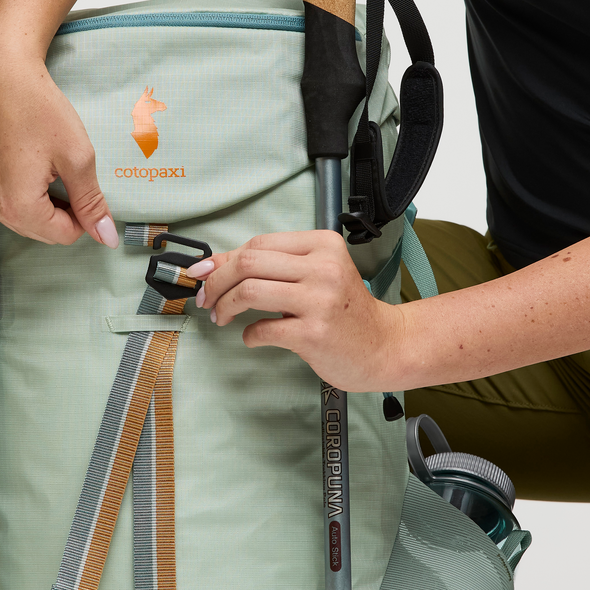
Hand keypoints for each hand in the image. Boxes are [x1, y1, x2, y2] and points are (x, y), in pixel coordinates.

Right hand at [0, 40, 117, 247]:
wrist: (0, 74)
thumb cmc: (38, 109)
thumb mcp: (77, 157)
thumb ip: (91, 202)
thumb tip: (107, 238)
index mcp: (18, 206)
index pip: (63, 236)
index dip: (84, 217)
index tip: (86, 187)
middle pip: (43, 232)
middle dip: (64, 213)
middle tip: (70, 175)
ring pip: (25, 220)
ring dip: (45, 205)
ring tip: (51, 168)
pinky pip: (7, 203)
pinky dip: (25, 194)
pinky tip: (32, 165)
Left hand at [189, 230, 405, 391]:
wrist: (384, 345)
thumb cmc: (347, 312)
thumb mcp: (317, 276)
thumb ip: (273, 267)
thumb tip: (215, 265)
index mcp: (322, 245)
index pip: (258, 244)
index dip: (224, 259)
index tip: (205, 274)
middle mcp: (323, 268)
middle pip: (248, 263)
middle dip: (216, 282)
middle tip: (206, 299)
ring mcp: (320, 300)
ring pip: (249, 291)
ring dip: (225, 306)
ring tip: (221, 317)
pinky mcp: (314, 333)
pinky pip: (263, 329)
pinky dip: (249, 335)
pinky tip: (252, 337)